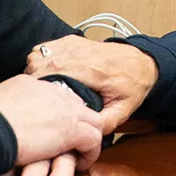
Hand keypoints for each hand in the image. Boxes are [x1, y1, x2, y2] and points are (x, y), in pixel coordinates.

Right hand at [0, 73, 106, 175]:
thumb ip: (2, 112)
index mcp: (29, 85)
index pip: (54, 96)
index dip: (58, 113)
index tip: (54, 129)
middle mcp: (50, 92)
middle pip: (77, 104)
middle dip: (77, 124)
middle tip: (73, 143)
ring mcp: (64, 110)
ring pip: (91, 121)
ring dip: (86, 141)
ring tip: (80, 156)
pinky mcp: (71, 129)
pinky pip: (94, 140)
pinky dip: (90, 154)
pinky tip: (81, 165)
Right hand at [23, 35, 157, 129]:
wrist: (141, 63)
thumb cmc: (132, 85)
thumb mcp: (124, 109)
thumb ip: (104, 123)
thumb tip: (84, 135)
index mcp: (93, 70)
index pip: (55, 74)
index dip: (41, 90)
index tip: (38, 104)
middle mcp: (81, 54)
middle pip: (40, 65)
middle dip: (34, 84)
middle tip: (36, 101)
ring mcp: (74, 45)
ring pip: (37, 57)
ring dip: (34, 73)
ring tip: (41, 90)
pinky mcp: (70, 41)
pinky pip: (42, 49)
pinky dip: (39, 62)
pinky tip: (46, 75)